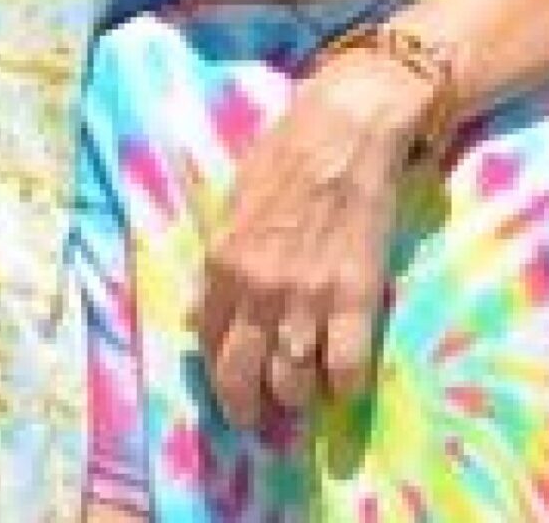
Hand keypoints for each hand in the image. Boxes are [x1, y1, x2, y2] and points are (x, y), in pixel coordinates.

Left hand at [196, 47, 422, 424]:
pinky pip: (346, 370)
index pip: (207, 341)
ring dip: (294, 399)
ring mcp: (307, 298)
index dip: (215, 372)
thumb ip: (217, 264)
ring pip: (292, 384)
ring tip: (300, 395)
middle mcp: (259, 289)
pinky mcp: (355, 298)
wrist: (344, 130)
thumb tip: (193, 315)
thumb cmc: (284, 156)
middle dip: (245, 407)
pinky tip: (341, 380)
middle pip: (242, 376)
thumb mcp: (233, 204)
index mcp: (224, 262)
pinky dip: (343, 386)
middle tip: (256, 418)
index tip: (226, 385)